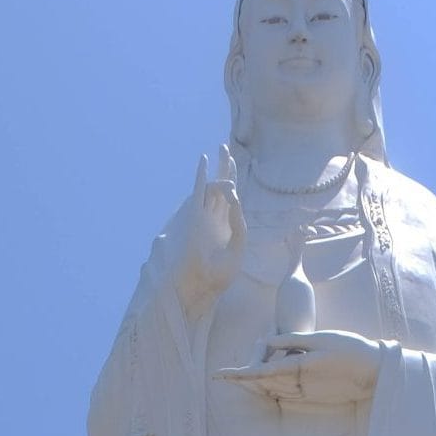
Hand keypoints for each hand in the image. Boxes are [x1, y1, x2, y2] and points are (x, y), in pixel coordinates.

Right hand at [171, 147, 244, 319]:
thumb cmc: (219, 274)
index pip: (232, 202)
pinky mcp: (195, 217)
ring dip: (219, 169)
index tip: (237, 173)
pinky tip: (204, 161)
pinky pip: (199, 192)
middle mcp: (214, 219)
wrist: (203, 285)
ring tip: (224, 151)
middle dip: (225, 168)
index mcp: (225, 228)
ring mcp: (204, 217)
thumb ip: (240, 225)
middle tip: (226, 149)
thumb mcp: (237, 248)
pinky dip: (201, 175)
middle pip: (221, 188)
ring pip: (213, 187)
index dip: (234, 186)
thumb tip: (236, 199)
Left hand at [215, 330, 380, 406]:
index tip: (220, 375)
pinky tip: (263, 384)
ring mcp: (306, 393)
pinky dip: (271, 387)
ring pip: (272, 389)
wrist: (374, 372)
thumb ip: (292, 340)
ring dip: (256, 382)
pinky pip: (285, 394)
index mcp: (300, 367)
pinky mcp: (312, 397)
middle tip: (226, 374)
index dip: (239, 374)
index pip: (262, 371)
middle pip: (263, 382)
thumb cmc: (351, 348)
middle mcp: (301, 384)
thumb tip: (267, 341)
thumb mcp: (321, 338)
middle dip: (245, 376)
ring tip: (241, 375)